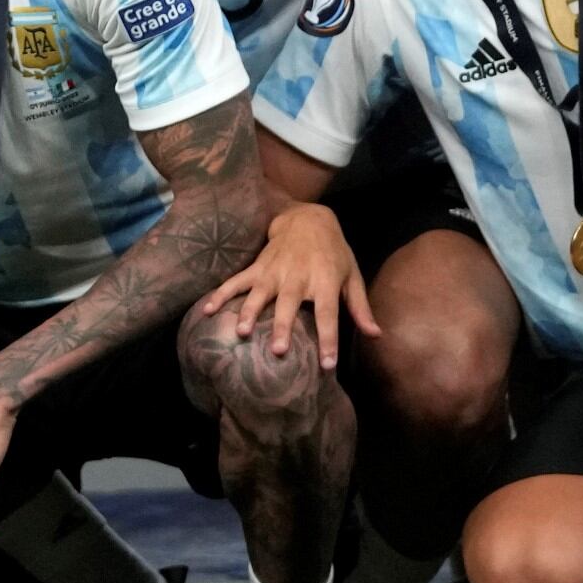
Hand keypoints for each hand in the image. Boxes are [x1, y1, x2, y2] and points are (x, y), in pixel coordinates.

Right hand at [200, 197, 370, 372]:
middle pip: (290, 304)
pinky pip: (237, 281)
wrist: (308, 218)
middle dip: (283, 327)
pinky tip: (207, 310)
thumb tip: (375, 335)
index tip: (327, 364)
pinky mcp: (257, 267)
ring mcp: (274, 271)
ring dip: (251, 313)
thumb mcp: (352, 276)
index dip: (328, 338)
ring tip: (242, 333)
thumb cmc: (334, 253)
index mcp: (325, 280)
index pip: (328, 313)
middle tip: (278, 351)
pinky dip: (221, 294)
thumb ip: (360, 307)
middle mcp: (298, 276)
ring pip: (260, 294)